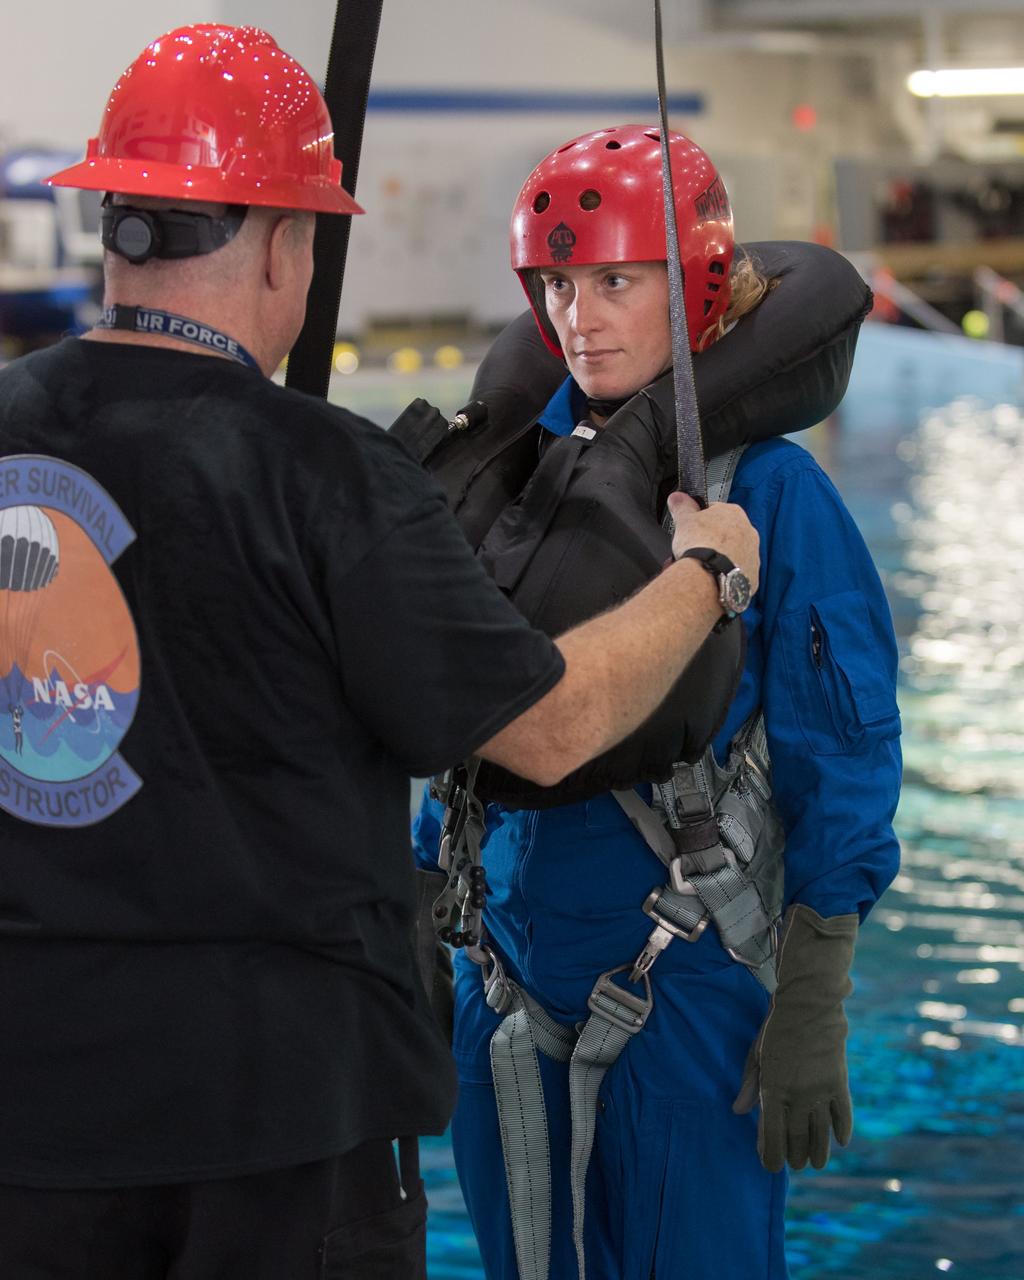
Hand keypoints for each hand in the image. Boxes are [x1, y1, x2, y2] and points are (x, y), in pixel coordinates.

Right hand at [667, 492, 759, 595]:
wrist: (709, 575)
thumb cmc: (699, 545)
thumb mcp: (684, 520)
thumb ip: (682, 507)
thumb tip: (678, 498)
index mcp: (734, 513)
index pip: (716, 511)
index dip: (702, 520)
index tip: (693, 528)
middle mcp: (749, 532)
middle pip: (727, 534)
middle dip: (713, 540)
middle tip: (696, 548)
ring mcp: (752, 555)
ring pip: (734, 554)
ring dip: (720, 558)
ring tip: (703, 566)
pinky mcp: (752, 575)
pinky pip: (737, 573)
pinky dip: (726, 574)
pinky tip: (713, 576)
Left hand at [733, 905, 857, 1171]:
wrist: (808, 1007)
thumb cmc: (776, 1029)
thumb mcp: (757, 1055)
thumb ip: (750, 1085)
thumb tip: (738, 1111)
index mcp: (773, 1089)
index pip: (771, 1133)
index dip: (770, 1153)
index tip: (770, 1166)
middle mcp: (797, 1096)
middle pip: (797, 1137)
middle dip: (794, 1156)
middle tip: (795, 1166)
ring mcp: (820, 1092)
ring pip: (820, 1133)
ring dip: (818, 1151)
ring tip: (816, 1163)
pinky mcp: (839, 1083)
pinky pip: (843, 1115)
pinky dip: (842, 1129)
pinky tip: (841, 1142)